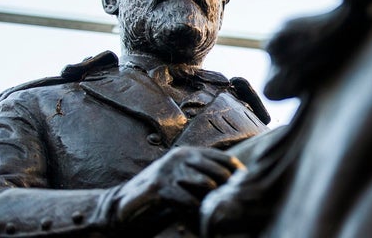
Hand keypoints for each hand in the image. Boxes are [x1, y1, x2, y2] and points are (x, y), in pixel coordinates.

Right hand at [111, 146, 244, 230]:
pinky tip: (199, 218)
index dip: (237, 171)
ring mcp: (169, 170)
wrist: (125, 202)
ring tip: (216, 210)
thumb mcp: (181, 177)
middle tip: (233, 201)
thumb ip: (201, 175)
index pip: (223, 157)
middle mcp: (180, 157)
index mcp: (188, 153)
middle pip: (218, 169)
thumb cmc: (159, 192)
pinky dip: (196, 211)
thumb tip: (232, 182)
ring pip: (205, 182)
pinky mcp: (159, 187)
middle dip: (228, 186)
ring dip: (213, 199)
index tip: (246, 184)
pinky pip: (187, 199)